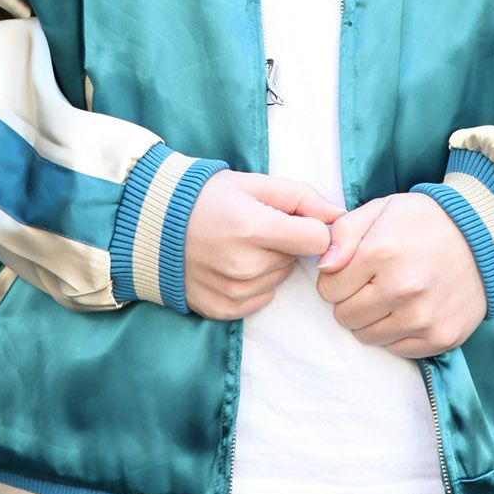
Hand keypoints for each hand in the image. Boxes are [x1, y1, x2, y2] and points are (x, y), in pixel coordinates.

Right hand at [184, 172, 344, 319]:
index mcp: (253, 228)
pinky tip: (230, 265)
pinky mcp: (221, 309)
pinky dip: (253, 284)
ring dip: (269, 264)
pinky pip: (260, 299)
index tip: (295, 221)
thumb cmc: (208, 198)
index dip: (311, 228)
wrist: (152, 224)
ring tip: (239, 245)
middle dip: (285, 244)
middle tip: (255, 229)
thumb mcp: (255, 184)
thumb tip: (340, 214)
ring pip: (279, 279)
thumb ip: (302, 197)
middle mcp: (243, 265)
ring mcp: (231, 291)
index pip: (316, 241)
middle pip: (296, 260)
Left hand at [314, 192, 487, 356]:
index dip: (335, 279)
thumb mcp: (380, 209)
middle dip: (350, 301)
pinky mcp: (441, 336)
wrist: (484, 236)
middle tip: (371, 284)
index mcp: (382, 252)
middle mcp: (402, 288)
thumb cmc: (424, 221)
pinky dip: (397, 333)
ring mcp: (423, 316)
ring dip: (372, 319)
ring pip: (367, 337)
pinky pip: (397, 349)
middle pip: (345, 317)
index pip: (328, 289)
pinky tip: (410, 309)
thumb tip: (324, 266)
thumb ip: (343, 233)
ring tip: (391, 296)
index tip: (352, 271)